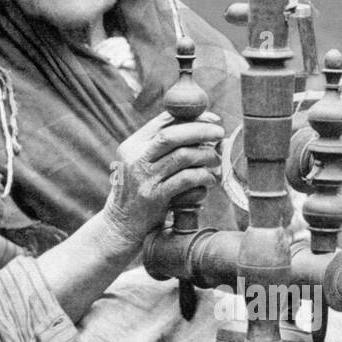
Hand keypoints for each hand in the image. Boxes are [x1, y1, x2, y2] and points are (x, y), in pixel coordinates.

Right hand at [103, 109, 223, 251]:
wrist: (122, 223)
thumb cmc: (141, 189)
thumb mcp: (142, 163)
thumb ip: (162, 146)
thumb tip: (200, 125)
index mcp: (133, 144)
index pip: (163, 121)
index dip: (191, 117)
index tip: (212, 119)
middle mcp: (136, 158)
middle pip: (172, 136)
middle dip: (200, 131)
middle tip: (219, 133)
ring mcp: (144, 178)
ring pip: (182, 156)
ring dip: (205, 156)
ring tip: (215, 160)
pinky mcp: (154, 197)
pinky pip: (186, 180)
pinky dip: (202, 177)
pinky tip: (209, 179)